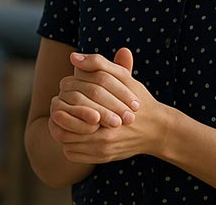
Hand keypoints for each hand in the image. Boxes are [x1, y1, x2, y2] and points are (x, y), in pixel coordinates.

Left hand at [48, 49, 171, 163]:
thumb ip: (99, 64)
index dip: (65, 94)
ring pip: (66, 139)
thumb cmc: (139, 100)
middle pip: (65, 122)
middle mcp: (106, 134)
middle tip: (58, 104)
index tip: (65, 90)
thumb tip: (73, 56)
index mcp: (109, 112)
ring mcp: (103, 149)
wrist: (157, 130)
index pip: (72, 101)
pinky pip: (73, 154)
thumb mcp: (124, 77)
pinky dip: (68, 144)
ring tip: (63, 117)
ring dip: (61, 128)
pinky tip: (72, 133)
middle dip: (60, 111)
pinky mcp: (102, 158)